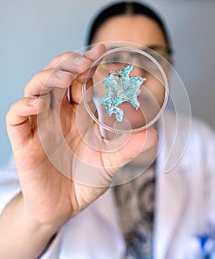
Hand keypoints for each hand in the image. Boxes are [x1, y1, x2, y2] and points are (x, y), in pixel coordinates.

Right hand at [6, 44, 157, 227]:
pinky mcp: (23, 141)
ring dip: (47, 77)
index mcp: (77, 113)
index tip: (103, 51)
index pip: (80, 80)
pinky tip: (38, 103)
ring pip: (35, 89)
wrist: (63, 207)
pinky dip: (23, 106)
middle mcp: (57, 113)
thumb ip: (127, 149)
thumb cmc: (85, 181)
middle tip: (85, 61)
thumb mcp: (110, 163)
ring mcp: (39, 125)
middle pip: (56, 77)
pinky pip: (16, 117)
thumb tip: (154, 135)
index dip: (89, 64)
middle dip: (68, 64)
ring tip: (65, 76)